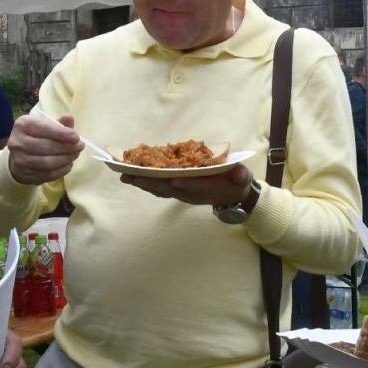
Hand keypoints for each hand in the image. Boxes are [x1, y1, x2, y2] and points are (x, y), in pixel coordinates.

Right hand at [7, 112, 83, 185]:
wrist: (19, 155)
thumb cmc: (36, 136)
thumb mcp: (44, 125)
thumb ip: (58, 123)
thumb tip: (70, 118)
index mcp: (23, 125)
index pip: (43, 128)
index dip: (62, 134)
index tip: (76, 138)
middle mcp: (18, 142)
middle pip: (47, 147)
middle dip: (67, 148)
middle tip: (79, 147)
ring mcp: (20, 160)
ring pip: (48, 163)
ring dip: (66, 159)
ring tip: (74, 155)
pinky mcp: (25, 175)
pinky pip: (48, 174)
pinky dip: (62, 170)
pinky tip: (68, 164)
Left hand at [121, 163, 252, 206]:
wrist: (232, 194)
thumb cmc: (236, 182)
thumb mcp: (243, 178)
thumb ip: (241, 176)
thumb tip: (240, 174)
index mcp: (208, 189)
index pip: (196, 188)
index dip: (186, 184)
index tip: (174, 179)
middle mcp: (191, 193)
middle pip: (169, 189)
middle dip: (151, 183)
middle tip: (134, 176)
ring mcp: (181, 193)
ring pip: (159, 189)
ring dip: (142, 183)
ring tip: (125, 175)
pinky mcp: (176, 190)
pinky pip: (158, 186)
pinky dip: (144, 181)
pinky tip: (131, 175)